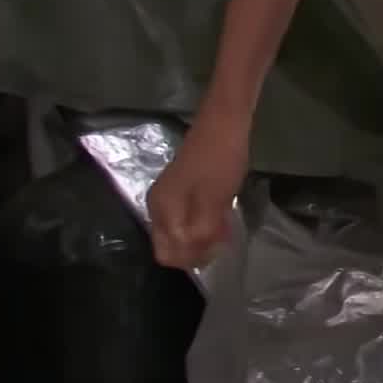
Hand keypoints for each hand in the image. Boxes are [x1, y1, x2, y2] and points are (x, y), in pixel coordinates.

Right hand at [147, 115, 250, 269]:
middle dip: (194, 251)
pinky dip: (201, 224)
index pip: (166, 254)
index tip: (216, 249)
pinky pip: (185, 218)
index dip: (191, 259)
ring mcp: (167, 197)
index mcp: (162, 210)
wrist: (224, 123)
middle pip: (169, 246)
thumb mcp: (214, 201)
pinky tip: (220, 218)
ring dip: (199, 238)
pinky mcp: (180, 189)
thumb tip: (197, 256)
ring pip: (178, 232)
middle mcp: (158, 206)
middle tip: (221, 242)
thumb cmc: (220, 161)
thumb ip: (201, 231)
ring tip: (224, 230)